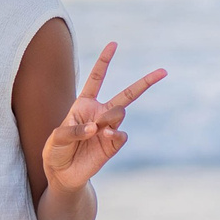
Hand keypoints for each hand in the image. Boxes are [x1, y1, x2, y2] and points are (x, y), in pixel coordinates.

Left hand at [42, 42, 163, 193]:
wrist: (62, 174)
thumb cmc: (56, 151)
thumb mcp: (57, 137)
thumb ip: (74, 129)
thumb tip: (97, 128)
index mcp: (84, 104)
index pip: (96, 79)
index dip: (104, 61)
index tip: (113, 44)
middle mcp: (100, 113)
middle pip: (126, 94)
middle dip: (145, 82)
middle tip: (163, 72)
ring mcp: (109, 129)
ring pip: (120, 113)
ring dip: (111, 117)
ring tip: (98, 128)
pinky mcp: (113, 145)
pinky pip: (120, 135)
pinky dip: (113, 134)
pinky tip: (104, 137)